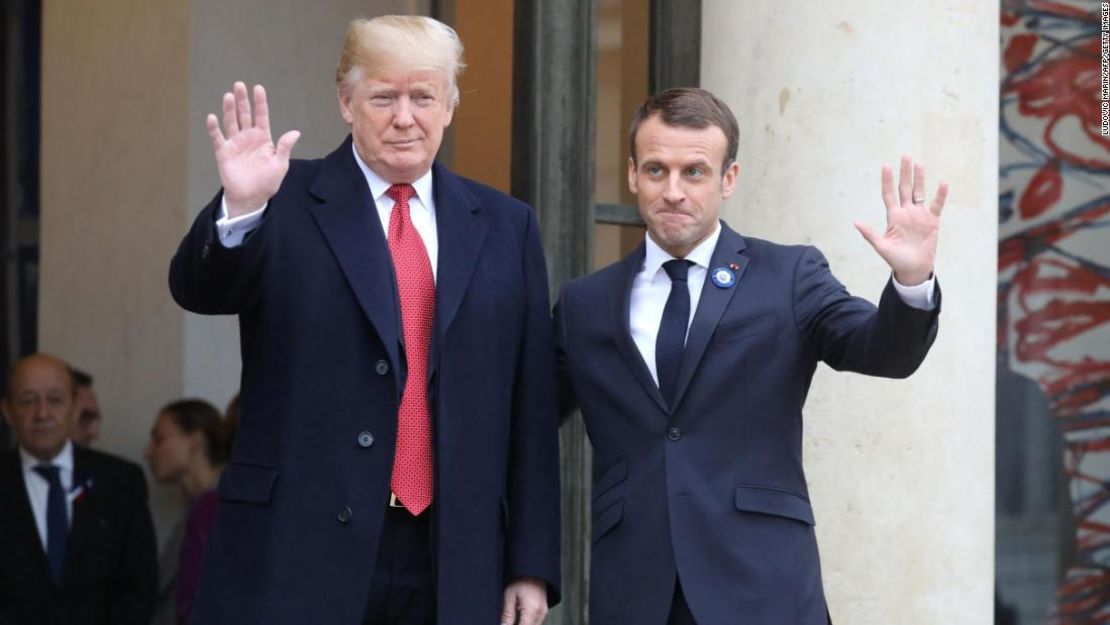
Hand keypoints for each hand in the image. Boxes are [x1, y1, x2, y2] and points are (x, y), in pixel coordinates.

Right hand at [205, 82, 300, 217]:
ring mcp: (235, 144)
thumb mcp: (280, 164)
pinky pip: (217, 138)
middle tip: (239, 85)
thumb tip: (295, 132)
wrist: (251, 197)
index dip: (260, 103)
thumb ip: (285, 147)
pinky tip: (212, 118)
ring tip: (229, 96)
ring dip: (229, 110)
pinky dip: (214, 129)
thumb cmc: (267, 182)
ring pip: (231, 122)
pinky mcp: (224, 153)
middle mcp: (248, 137)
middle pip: (244, 115)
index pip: (261, 116)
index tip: (258, 88)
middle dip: (242, 100)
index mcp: (263, 138)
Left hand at [501, 577, 547, 624]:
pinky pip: (535, 622)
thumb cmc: (522, 577)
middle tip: (507, 621)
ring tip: (512, 617)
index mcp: (532, 611)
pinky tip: (518, 617)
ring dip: (522, 624)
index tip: (506, 624)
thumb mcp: (509, 596)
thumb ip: (507, 615)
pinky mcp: (543, 610)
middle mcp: (540, 614)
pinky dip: (526, 622)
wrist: (533, 567)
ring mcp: (543, 612)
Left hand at [854, 155, 947, 285]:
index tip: (886, 166)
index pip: (889, 194)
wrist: (913, 269)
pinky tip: (942, 183)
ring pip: (919, 192)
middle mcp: (906, 212)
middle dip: (904, 173)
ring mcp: (919, 215)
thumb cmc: (896, 259)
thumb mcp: (881, 246)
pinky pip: (937, 205)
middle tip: (905, 156)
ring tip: (919, 163)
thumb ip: (870, 234)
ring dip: (919, 179)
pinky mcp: (932, 221)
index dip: (887, 181)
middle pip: (904, 188)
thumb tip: (856, 222)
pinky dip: (940, 195)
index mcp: (893, 217)